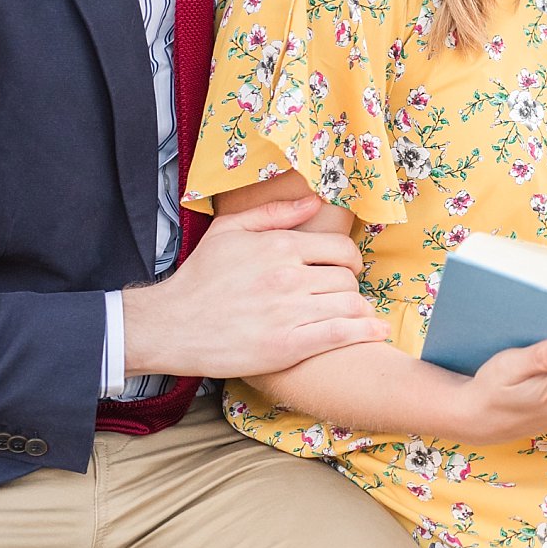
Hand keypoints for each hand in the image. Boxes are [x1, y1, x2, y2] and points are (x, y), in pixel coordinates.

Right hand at [121, 195, 389, 377]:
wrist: (171, 325)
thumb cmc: (199, 278)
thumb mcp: (229, 230)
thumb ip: (274, 213)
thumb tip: (315, 201)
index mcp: (279, 246)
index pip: (340, 248)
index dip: (350, 259)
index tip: (347, 268)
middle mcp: (288, 276)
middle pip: (347, 278)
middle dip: (350, 286)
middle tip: (342, 294)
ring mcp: (289, 312)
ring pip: (349, 305)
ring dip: (359, 310)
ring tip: (356, 315)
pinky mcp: (288, 346)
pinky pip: (340, 335)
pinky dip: (364, 332)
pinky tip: (375, 332)